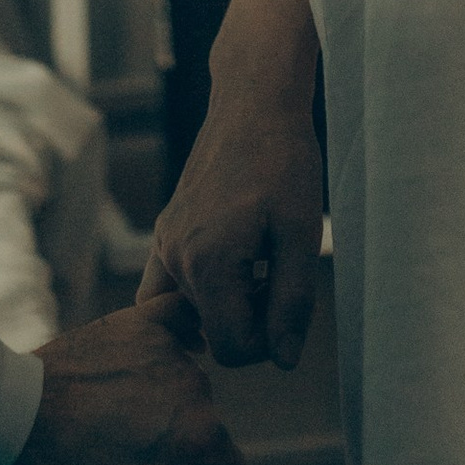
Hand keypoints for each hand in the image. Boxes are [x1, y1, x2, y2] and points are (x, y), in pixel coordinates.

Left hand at [3, 291, 251, 464]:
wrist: (9, 414)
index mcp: (202, 445)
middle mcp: (200, 392)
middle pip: (211, 436)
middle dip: (181, 457)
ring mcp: (171, 352)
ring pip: (191, 392)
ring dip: (167, 410)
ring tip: (115, 424)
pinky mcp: (142, 325)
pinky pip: (180, 324)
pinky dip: (178, 339)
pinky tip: (157, 359)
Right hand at [140, 82, 325, 369]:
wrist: (254, 103)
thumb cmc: (285, 163)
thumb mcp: (301, 235)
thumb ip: (292, 303)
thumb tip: (284, 361)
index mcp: (207, 264)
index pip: (233, 349)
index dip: (271, 342)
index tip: (291, 301)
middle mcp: (173, 258)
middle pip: (210, 336)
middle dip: (249, 323)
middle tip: (279, 276)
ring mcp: (163, 245)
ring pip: (185, 316)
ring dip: (224, 309)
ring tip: (259, 271)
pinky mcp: (164, 232)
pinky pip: (169, 287)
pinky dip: (202, 291)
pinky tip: (239, 264)